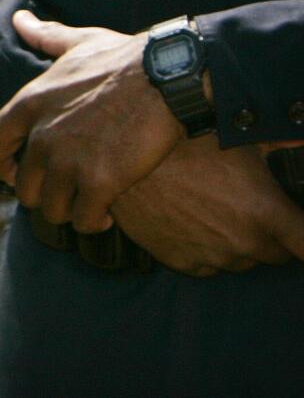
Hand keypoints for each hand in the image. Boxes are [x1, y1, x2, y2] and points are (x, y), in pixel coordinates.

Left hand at [0, 12, 179, 231]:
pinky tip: (107, 216)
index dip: (1, 167)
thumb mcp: (77, 43)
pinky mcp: (100, 181)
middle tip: (63, 196)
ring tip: (86, 208)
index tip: (17, 174)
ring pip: (52, 209)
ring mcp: (68, 160)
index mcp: (30, 104)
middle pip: (24, 187)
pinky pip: (85, 219)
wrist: (168, 77)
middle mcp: (42, 135)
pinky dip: (94, 223)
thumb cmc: (124, 58)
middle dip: (42, 197)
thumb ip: (44, 37)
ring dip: (69, 213)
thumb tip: (19, 19)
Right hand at [111, 139, 303, 275]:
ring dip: (235, 244)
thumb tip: (300, 141)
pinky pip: (207, 268)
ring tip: (211, 209)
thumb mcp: (238, 139)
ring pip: (241, 262)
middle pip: (277, 255)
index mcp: (266, 211)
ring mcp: (211, 255)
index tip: (303, 237)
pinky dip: (204, 251)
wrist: (122, 155)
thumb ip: (279, 146)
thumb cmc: (184, 139)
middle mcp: (244, 241)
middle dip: (268, 235)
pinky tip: (190, 222)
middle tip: (245, 206)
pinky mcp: (180, 262)